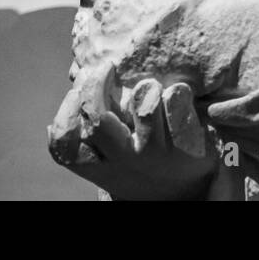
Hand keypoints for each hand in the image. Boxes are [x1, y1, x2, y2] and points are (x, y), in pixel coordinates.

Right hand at [48, 64, 218, 200]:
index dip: (65, 114)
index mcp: (103, 165)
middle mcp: (126, 161)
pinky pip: (176, 101)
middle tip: (107, 67)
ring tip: (152, 88)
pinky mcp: (186, 146)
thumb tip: (75, 86)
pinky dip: (176, 91)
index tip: (74, 91)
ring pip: (144, 105)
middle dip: (97, 85)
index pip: (66, 146)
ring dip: (146, 87)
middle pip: (98, 120)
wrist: (193, 192)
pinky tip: (180, 94)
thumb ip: (101, 127)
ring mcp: (156, 154)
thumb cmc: (147, 162)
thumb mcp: (118, 154)